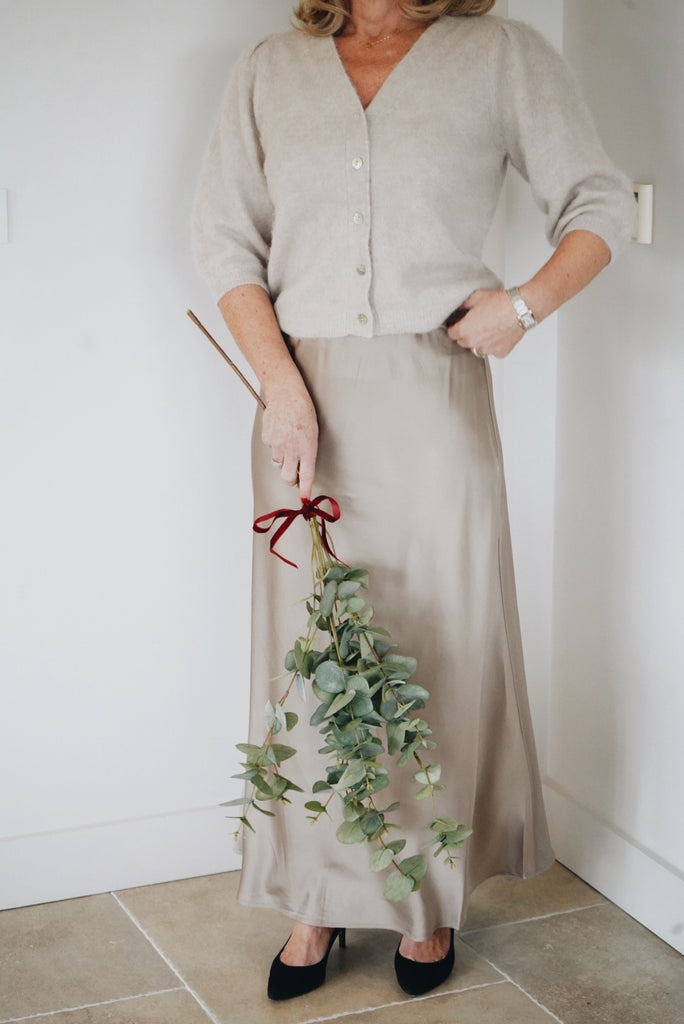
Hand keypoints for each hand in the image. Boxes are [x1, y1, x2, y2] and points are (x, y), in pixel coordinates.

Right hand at [262, 381, 318, 498]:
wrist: (287, 395)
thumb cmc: (303, 412)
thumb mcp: (312, 433)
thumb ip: (307, 452)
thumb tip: (301, 468)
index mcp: (307, 448)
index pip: (307, 475)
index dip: (305, 489)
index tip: (304, 498)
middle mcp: (292, 449)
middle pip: (287, 476)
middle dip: (289, 479)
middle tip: (292, 474)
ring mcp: (278, 444)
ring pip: (278, 462)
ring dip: (282, 458)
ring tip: (287, 441)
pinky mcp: (267, 438)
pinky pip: (270, 448)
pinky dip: (274, 443)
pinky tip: (279, 431)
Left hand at [446, 289, 525, 358]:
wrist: (520, 309)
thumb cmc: (501, 303)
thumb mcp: (477, 297)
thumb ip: (464, 304)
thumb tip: (459, 306)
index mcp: (465, 330)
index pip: (451, 334)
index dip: (455, 327)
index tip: (459, 325)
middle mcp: (474, 343)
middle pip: (463, 342)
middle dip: (467, 334)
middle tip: (477, 324)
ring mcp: (487, 350)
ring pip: (478, 348)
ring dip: (480, 341)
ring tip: (489, 328)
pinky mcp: (499, 352)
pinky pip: (493, 351)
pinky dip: (495, 345)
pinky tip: (499, 333)